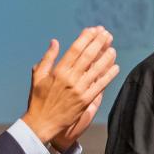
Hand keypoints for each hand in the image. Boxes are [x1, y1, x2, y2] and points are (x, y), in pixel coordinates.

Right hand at [22, 26, 116, 148]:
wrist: (42, 123)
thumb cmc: (38, 100)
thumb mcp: (38, 77)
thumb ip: (47, 58)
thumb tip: (55, 42)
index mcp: (58, 71)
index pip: (75, 50)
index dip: (85, 38)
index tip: (92, 30)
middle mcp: (70, 79)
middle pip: (88, 56)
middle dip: (98, 43)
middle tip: (106, 34)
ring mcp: (79, 90)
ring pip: (97, 70)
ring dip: (106, 58)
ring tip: (113, 48)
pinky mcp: (86, 101)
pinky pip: (100, 86)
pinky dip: (108, 76)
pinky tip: (115, 67)